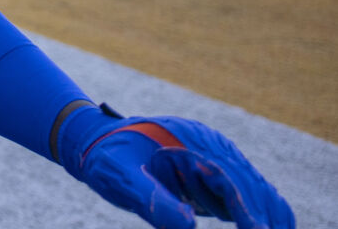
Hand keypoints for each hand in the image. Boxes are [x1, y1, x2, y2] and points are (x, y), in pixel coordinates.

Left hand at [60, 106, 293, 227]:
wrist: (93, 138)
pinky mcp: (213, 167)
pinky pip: (244, 189)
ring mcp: (214, 154)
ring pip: (252, 187)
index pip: (228, 178)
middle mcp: (208, 144)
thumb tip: (189, 226)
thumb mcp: (120, 179)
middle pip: (248, 183)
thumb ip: (152, 200)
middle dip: (262, 216)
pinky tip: (264, 227)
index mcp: (188, 141)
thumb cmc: (105, 158)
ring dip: (263, 213)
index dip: (247, 210)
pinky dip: (257, 209)